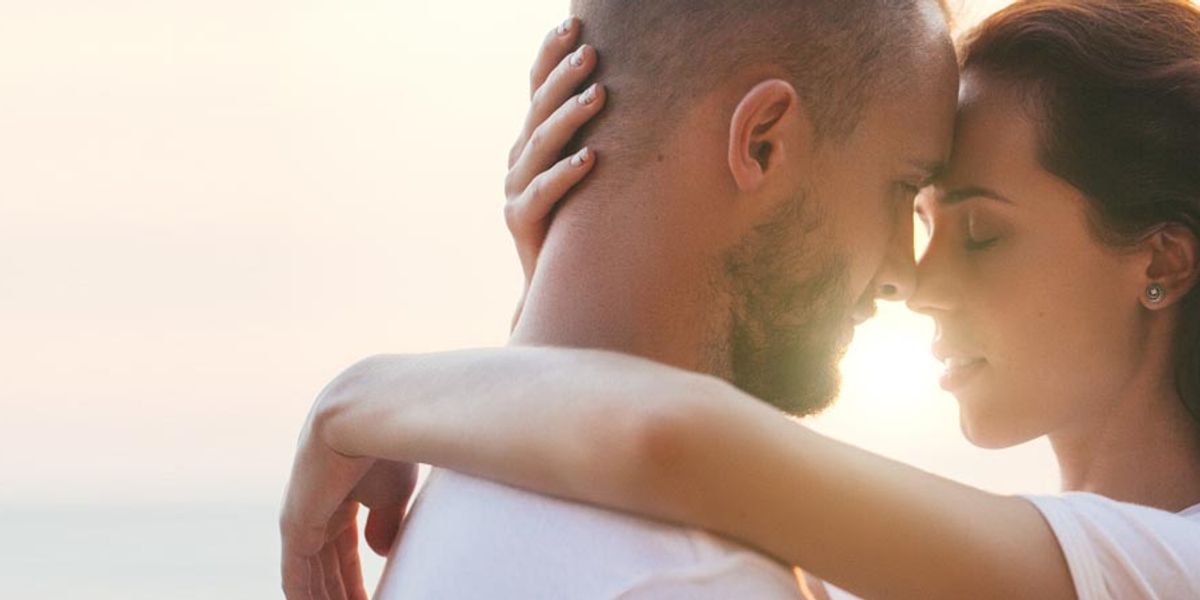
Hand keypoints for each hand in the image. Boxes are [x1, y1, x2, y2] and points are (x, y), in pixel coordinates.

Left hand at [280, 375, 417, 599]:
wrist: (369, 415)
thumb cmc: (390, 444)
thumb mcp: (392, 491)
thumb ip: (384, 522)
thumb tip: (379, 552)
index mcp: (340, 492)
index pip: (344, 546)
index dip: (355, 576)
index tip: (373, 599)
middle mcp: (317, 504)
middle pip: (326, 563)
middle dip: (340, 592)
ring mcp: (302, 515)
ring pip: (310, 573)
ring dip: (325, 598)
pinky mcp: (294, 524)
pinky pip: (296, 574)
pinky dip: (306, 596)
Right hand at [506, 17, 606, 325]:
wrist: (564, 287)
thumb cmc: (588, 223)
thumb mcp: (595, 173)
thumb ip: (606, 135)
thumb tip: (646, 91)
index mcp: (534, 140)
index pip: (538, 88)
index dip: (551, 55)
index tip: (574, 24)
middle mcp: (520, 159)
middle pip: (538, 109)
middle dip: (563, 78)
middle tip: (591, 54)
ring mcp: (516, 189)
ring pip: (539, 145)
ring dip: (569, 117)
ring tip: (599, 94)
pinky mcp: (521, 221)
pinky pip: (542, 193)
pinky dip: (565, 174)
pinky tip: (591, 158)